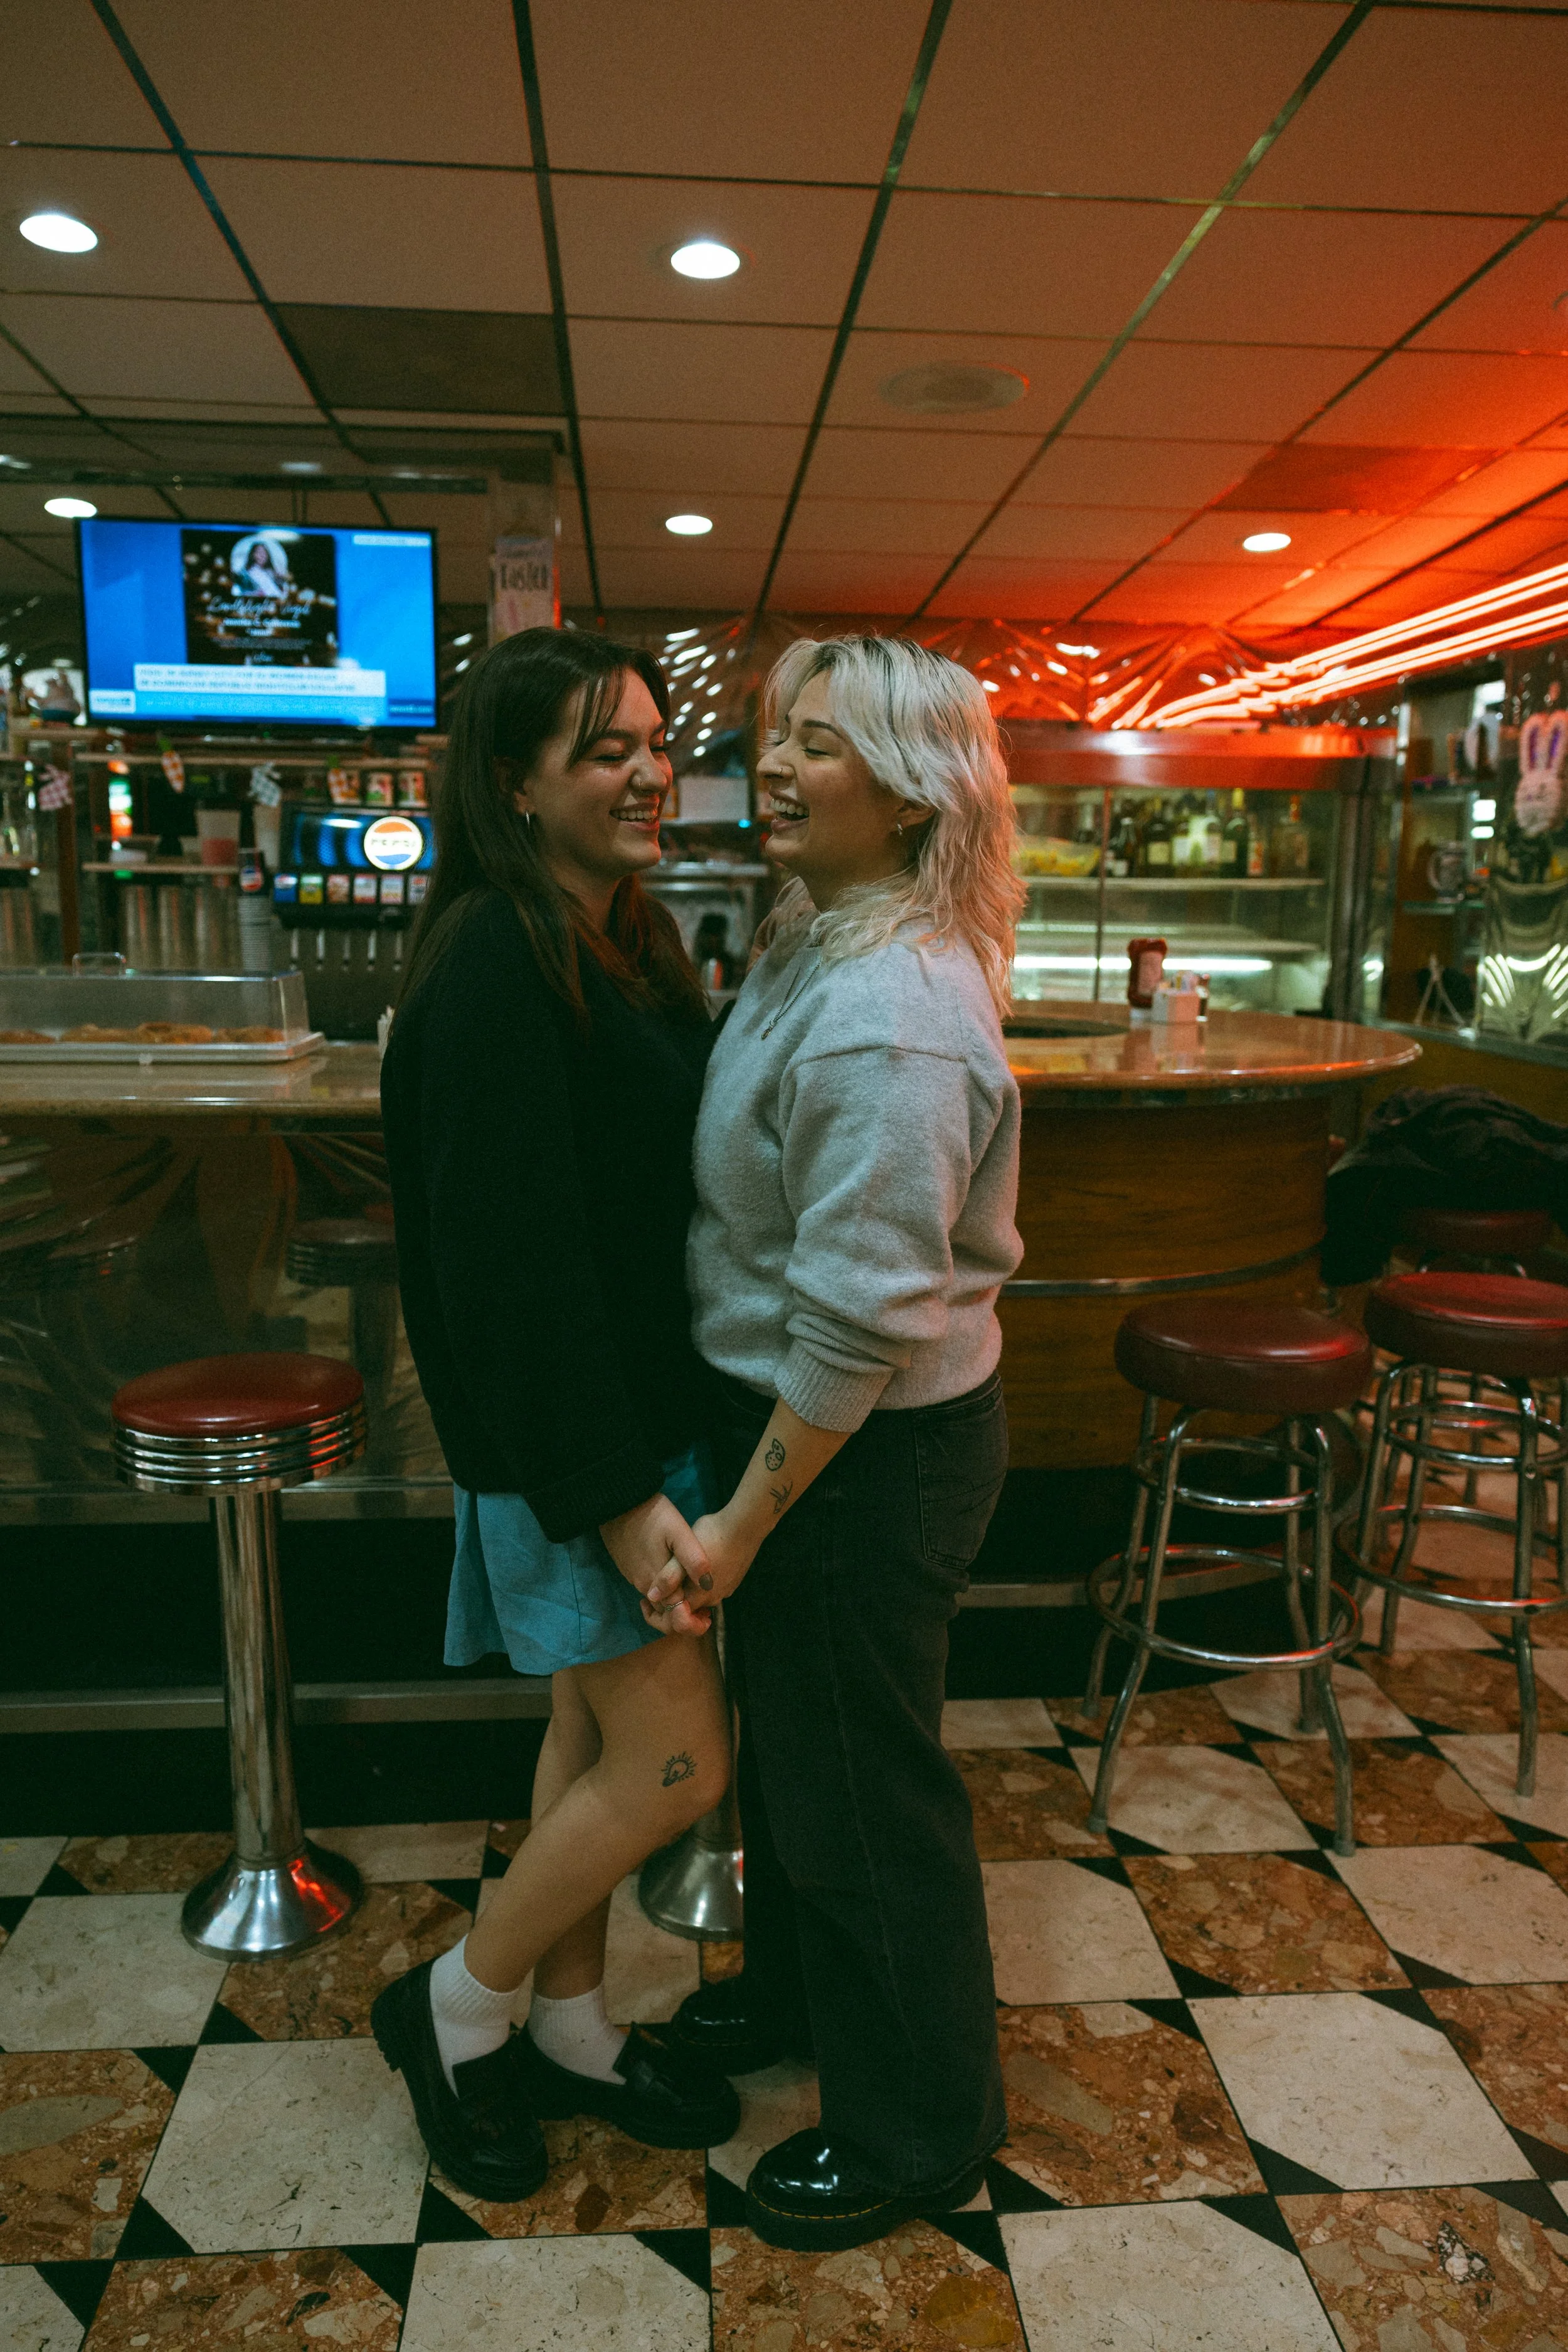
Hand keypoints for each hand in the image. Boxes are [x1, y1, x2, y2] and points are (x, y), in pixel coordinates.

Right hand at [600, 1494, 709, 1638]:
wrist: (617, 1502)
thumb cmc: (652, 1515)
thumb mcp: (678, 1532)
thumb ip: (693, 1559)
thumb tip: (708, 1585)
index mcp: (659, 1583)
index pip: (676, 1620)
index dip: (694, 1623)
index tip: (708, 1616)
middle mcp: (645, 1587)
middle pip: (665, 1617)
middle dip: (685, 1618)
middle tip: (705, 1610)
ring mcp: (635, 1578)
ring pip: (658, 1604)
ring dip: (676, 1605)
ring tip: (695, 1594)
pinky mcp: (630, 1569)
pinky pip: (650, 1590)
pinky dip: (665, 1593)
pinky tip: (678, 1579)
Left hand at [643, 1509, 759, 1623]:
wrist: (746, 1526)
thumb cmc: (712, 1537)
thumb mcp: (682, 1555)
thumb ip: (668, 1577)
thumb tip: (652, 1597)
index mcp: (698, 1596)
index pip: (675, 1619)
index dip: (658, 1614)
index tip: (645, 1601)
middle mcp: (713, 1599)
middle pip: (688, 1609)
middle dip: (671, 1601)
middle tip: (657, 1584)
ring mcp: (726, 1590)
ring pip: (700, 1597)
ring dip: (686, 1590)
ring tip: (676, 1572)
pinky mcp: (733, 1580)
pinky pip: (712, 1587)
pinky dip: (700, 1583)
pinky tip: (696, 1565)